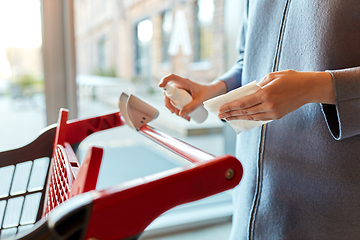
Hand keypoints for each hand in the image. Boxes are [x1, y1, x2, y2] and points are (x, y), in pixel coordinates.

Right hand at [159, 74, 225, 120]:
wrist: (212, 94)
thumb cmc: (207, 93)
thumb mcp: (200, 100)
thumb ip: (192, 107)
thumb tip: (181, 114)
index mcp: (184, 82)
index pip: (171, 77)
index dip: (164, 80)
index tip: (161, 86)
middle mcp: (180, 86)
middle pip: (168, 93)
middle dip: (169, 104)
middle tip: (176, 113)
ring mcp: (180, 92)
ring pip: (171, 100)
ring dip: (174, 110)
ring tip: (185, 117)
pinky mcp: (181, 97)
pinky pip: (176, 104)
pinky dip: (178, 111)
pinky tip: (185, 117)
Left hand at [218, 70, 334, 120]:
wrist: (309, 88)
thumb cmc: (291, 78)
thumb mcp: (272, 76)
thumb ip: (258, 85)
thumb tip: (248, 93)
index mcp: (265, 93)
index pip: (243, 103)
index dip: (230, 107)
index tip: (221, 109)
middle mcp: (268, 105)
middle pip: (244, 112)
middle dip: (231, 114)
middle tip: (220, 115)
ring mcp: (273, 112)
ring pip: (251, 117)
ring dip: (238, 118)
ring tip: (228, 118)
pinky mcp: (277, 116)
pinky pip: (259, 118)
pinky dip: (249, 118)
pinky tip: (242, 117)